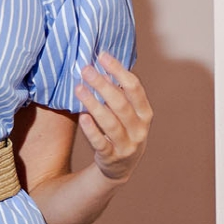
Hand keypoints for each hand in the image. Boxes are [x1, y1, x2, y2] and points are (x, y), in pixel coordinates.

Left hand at [74, 52, 152, 182]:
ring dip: (94, 104)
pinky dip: (92, 130)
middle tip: (86, 70)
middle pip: (121, 104)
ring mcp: (126, 145)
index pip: (134, 88)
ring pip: (110, 122)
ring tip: (79, 89)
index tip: (102, 55)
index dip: (119, 70)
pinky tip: (82, 117)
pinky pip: (101, 143)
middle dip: (103, 85)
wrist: (119, 168)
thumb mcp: (126, 113)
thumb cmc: (122, 130)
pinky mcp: (111, 158)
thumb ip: (118, 93)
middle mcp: (139, 130)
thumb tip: (101, 68)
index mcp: (144, 114)